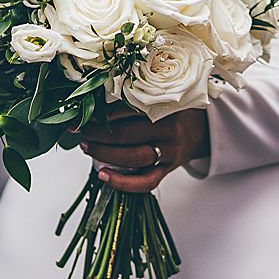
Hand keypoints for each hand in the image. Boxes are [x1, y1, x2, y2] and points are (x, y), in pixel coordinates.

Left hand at [81, 104, 210, 192]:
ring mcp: (169, 152)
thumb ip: (135, 98)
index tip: (83, 111)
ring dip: (104, 153)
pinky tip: (103, 175)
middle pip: (127, 133)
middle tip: (79, 130)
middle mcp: (169, 130)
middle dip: (97, 133)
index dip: (102, 111)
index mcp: (166, 107)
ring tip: (87, 147)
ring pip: (133, 157)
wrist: (200, 130)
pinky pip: (145, 182)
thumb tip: (93, 100)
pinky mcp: (166, 170)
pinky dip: (122, 182)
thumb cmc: (173, 111)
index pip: (128, 108)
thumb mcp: (160, 97)